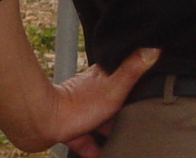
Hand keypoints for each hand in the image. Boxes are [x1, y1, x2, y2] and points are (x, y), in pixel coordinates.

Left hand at [37, 46, 159, 157]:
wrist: (41, 123)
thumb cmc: (78, 105)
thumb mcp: (114, 86)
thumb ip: (133, 69)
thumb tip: (153, 48)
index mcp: (103, 77)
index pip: (124, 74)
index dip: (136, 80)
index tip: (150, 86)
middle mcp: (91, 91)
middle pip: (112, 99)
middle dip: (124, 109)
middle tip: (138, 119)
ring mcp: (79, 110)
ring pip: (98, 120)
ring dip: (108, 130)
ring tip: (122, 140)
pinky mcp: (68, 128)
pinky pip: (83, 139)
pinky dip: (91, 147)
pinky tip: (100, 154)